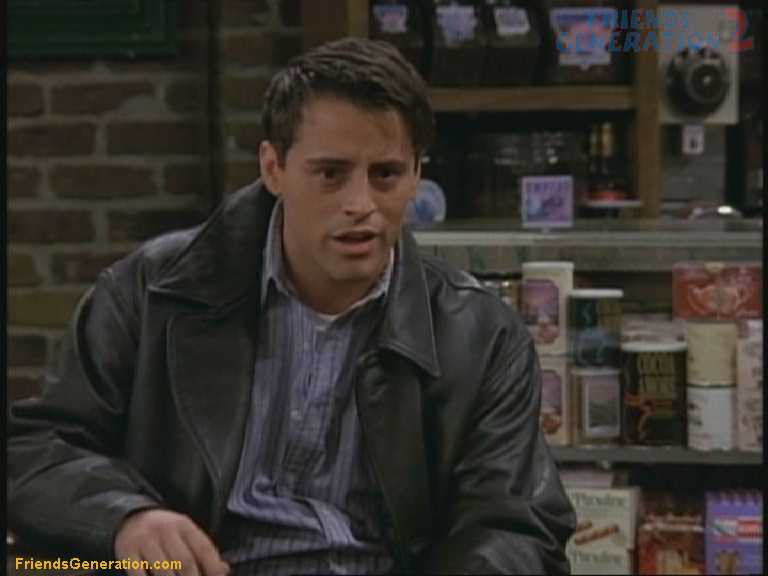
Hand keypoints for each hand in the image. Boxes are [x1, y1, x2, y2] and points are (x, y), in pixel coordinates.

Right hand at [114, 509, 229, 575]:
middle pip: (184, 562)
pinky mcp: (127, 552)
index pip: (203, 548)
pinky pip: (139, 574)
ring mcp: (145, 541)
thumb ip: (203, 550)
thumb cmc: (164, 532)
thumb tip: (224, 570)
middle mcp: (165, 530)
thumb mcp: (185, 533)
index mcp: (183, 524)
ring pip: (164, 571)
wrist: (130, 517)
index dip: (213, 568)